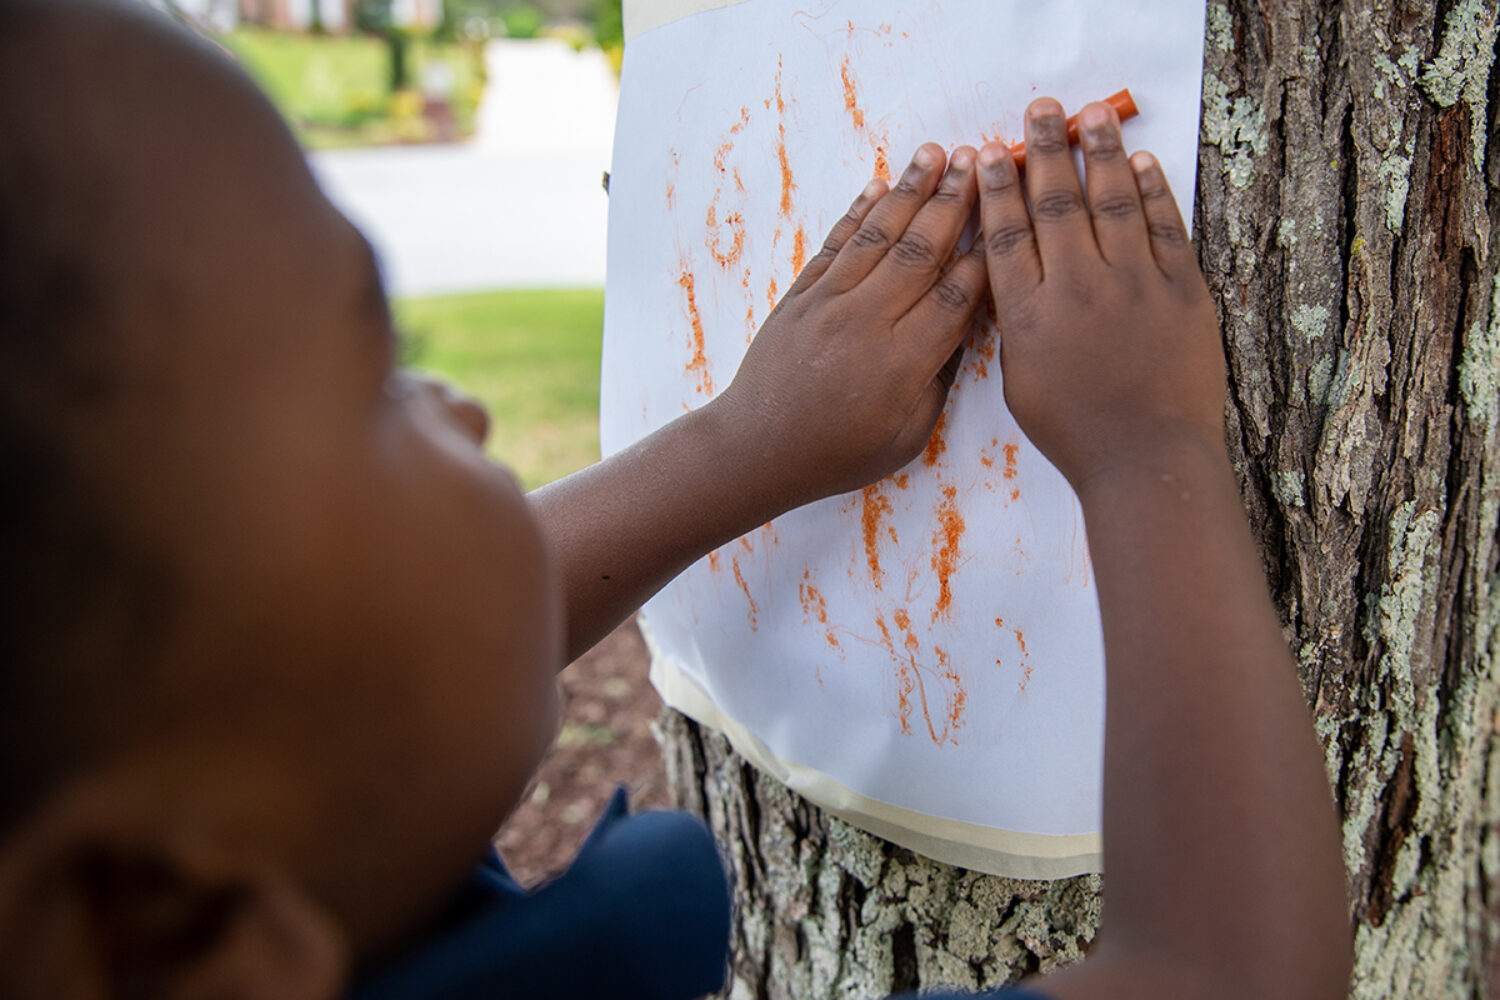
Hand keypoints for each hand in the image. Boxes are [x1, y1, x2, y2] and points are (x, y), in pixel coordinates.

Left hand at [705, 143, 988, 508]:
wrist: (758, 449)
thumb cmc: (838, 454)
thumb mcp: (906, 437)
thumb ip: (938, 381)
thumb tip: (964, 330)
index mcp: (902, 362)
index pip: (957, 293)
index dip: (987, 254)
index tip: (1010, 216)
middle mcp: (866, 321)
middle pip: (921, 249)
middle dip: (954, 201)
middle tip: (978, 159)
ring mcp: (829, 302)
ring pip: (878, 234)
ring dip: (910, 190)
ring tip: (935, 153)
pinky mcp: (801, 295)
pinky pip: (836, 243)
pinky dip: (858, 211)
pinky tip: (879, 185)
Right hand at [977, 98, 1227, 497]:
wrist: (1147, 460)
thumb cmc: (1078, 434)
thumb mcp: (1020, 384)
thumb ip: (1015, 326)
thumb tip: (1012, 281)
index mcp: (1033, 315)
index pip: (1010, 234)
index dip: (1000, 188)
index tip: (993, 152)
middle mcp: (1081, 288)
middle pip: (1058, 202)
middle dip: (1046, 150)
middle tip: (1041, 111)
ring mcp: (1136, 285)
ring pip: (1115, 201)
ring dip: (1102, 151)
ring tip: (1094, 114)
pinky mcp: (1183, 291)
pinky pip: (1167, 227)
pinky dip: (1154, 190)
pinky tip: (1142, 162)